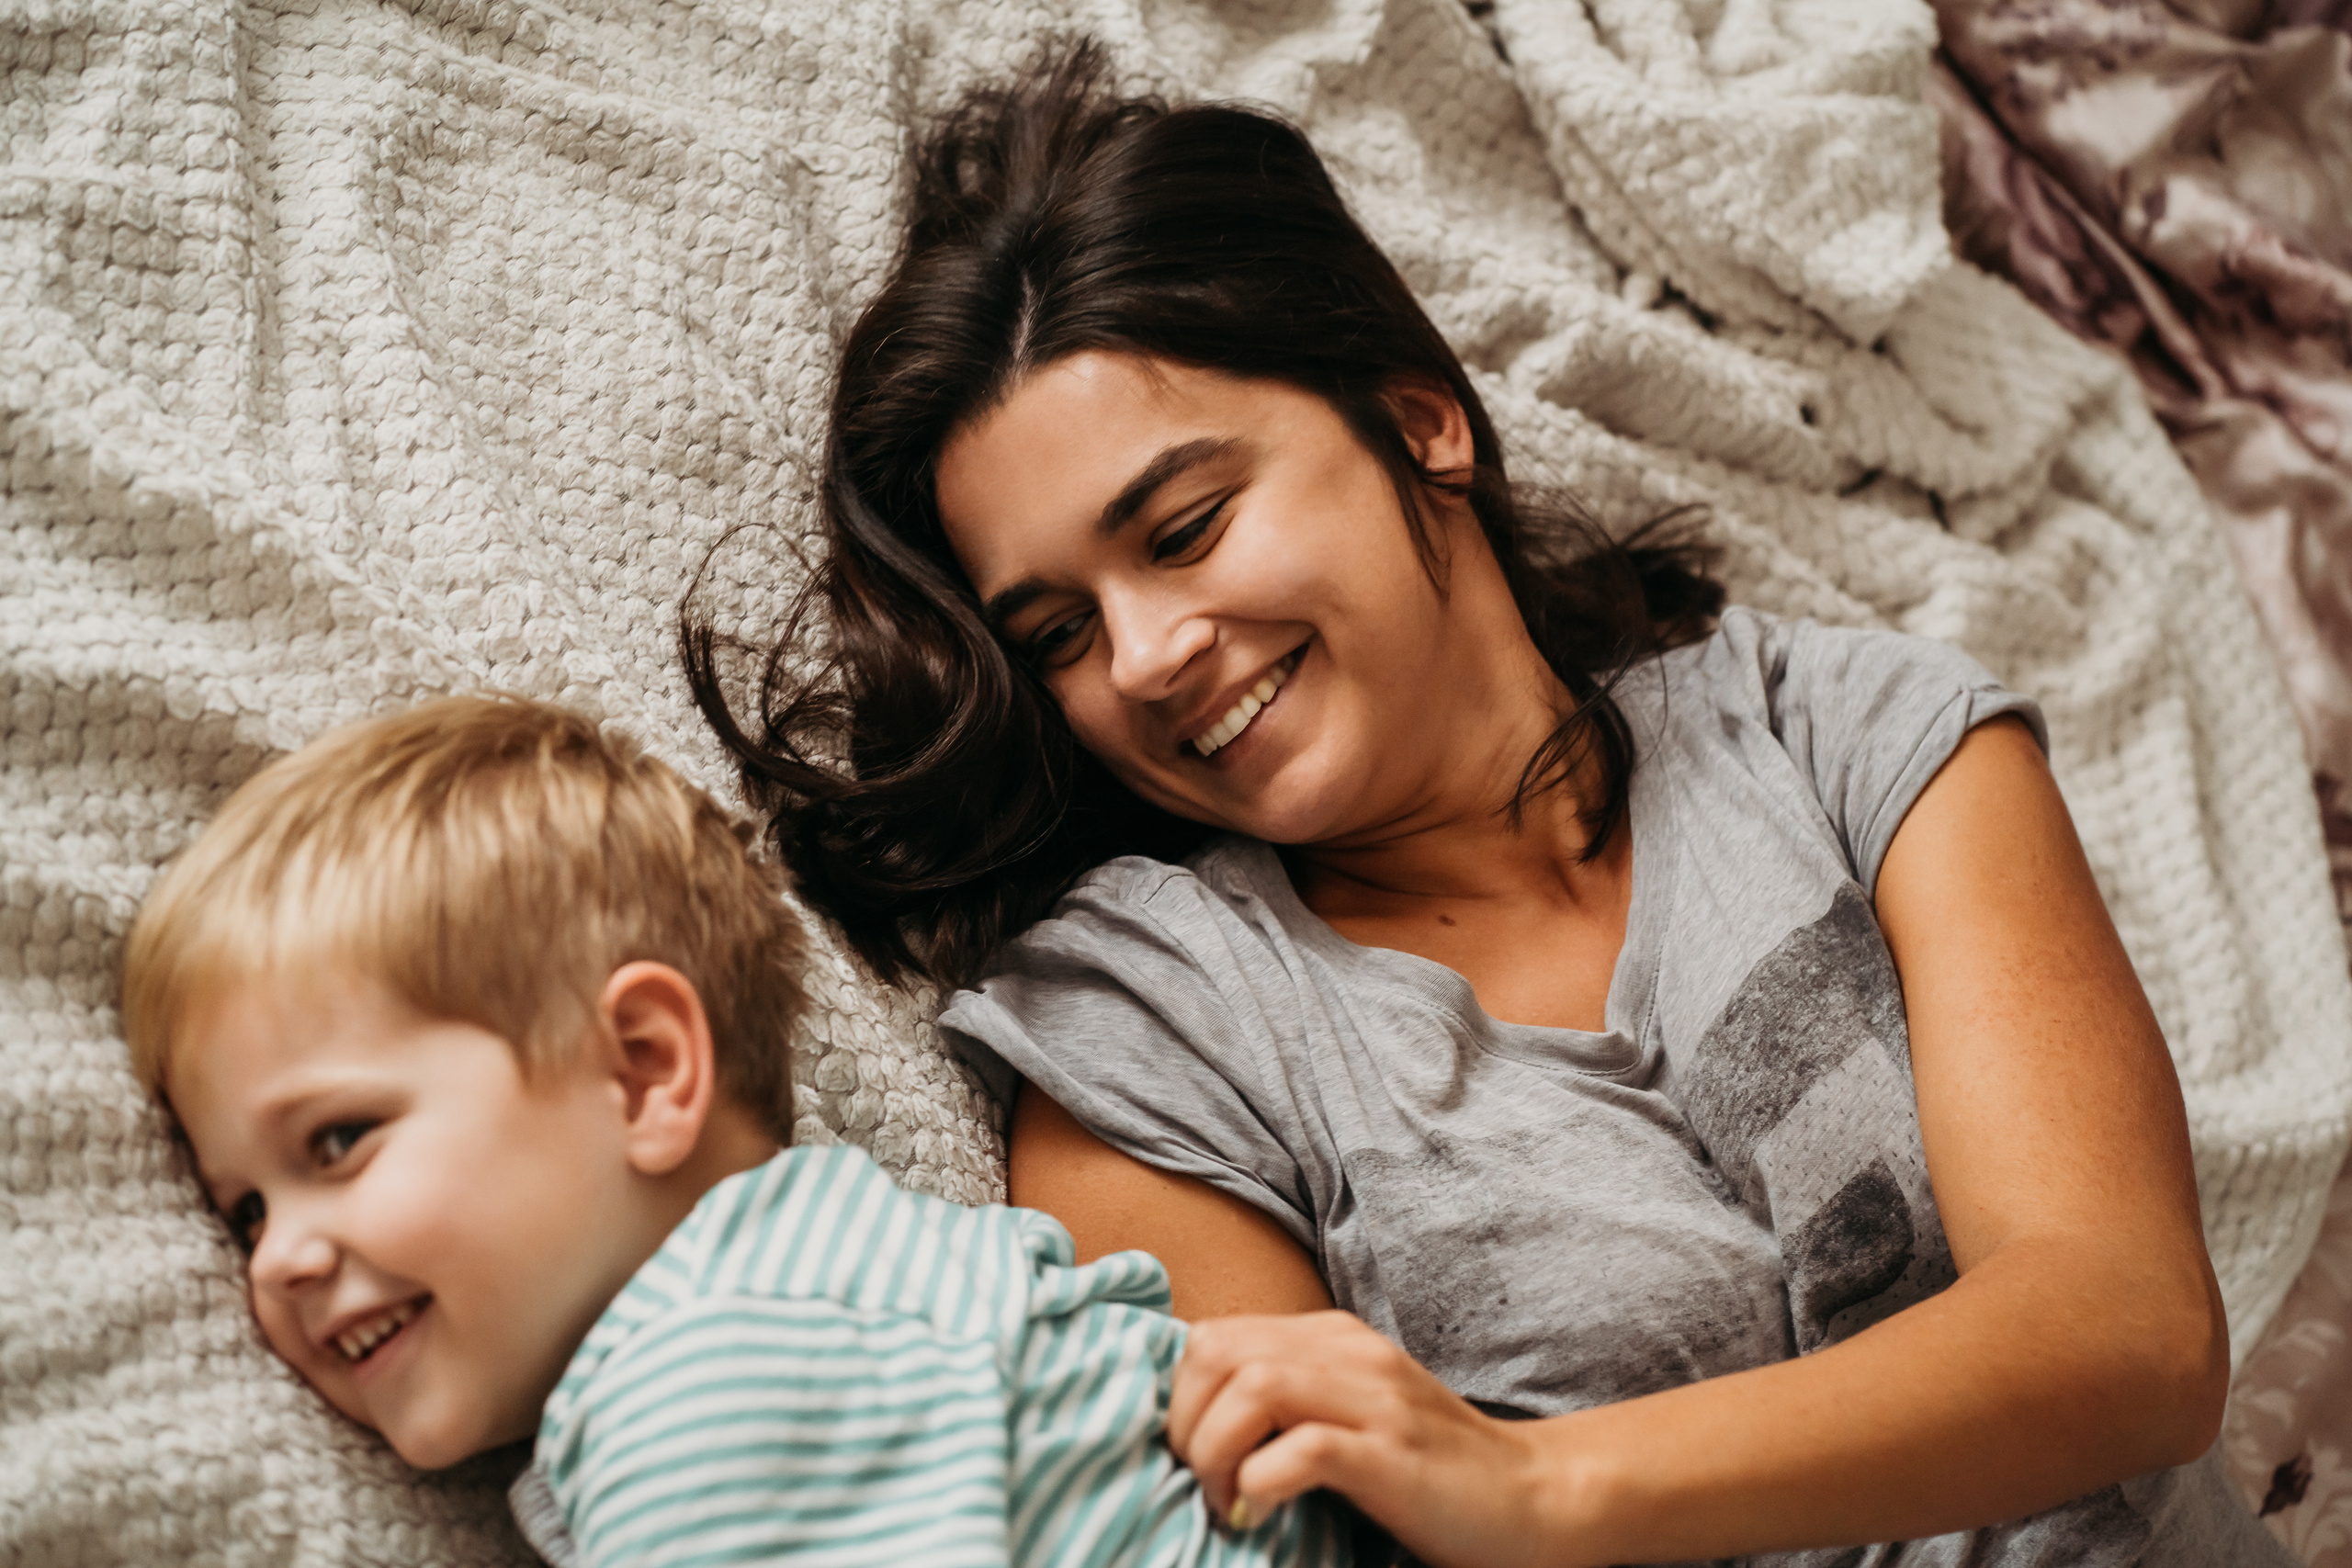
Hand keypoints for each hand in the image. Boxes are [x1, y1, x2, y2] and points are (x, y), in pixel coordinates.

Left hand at [1166, 1312, 1590, 1567]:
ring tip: (1227, 1502)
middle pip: (1217, 1352)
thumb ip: (1288, 1402)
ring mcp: (1375, 1399)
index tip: (1188, 1455)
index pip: (1213, 1336)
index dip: (1179, 1398)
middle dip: (1185, 1423)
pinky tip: (1262, 1516)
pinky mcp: (1393, 1453)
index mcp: (1331, 1339)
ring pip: (1250, 1385)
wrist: (1533, 1499)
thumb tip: (1194, 1428)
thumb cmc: (1430, 1471)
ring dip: (1215, 1452)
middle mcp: (1349, 1352)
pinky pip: (1302, 1448)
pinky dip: (1260, 1484)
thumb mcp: (1349, 1414)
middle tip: (1202, 1483)